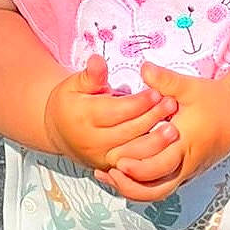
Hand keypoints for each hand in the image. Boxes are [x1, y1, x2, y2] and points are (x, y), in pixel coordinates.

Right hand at [43, 54, 178, 172]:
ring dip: (155, 143)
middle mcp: (93, 141)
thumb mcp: (74, 84)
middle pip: (128, 131)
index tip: (157, 92)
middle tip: (172, 105)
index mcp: (84, 117)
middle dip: (151, 119)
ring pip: (132, 154)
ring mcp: (101, 158)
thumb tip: (98, 60)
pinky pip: (133, 168)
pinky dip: (149, 159)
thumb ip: (90, 76)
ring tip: (172, 130)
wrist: (57, 131)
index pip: (116, 111)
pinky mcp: (109, 168)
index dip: (138, 102)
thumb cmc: (69, 103)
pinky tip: (165, 149)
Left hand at [99, 62, 229, 202]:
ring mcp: (186, 172)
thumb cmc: (214, 101)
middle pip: (156, 187)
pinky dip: (141, 188)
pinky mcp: (185, 175)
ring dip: (133, 190)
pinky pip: (161, 189)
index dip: (136, 167)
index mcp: (186, 143)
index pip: (159, 165)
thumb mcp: (191, 87)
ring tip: (110, 177)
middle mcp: (186, 163)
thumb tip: (145, 69)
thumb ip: (166, 80)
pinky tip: (122, 177)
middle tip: (106, 171)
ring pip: (158, 194)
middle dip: (129, 182)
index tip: (115, 160)